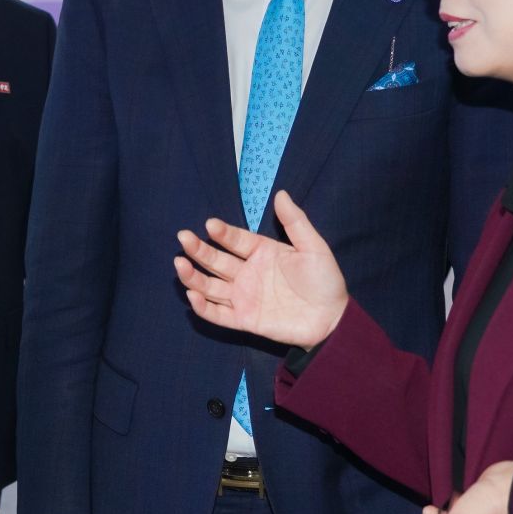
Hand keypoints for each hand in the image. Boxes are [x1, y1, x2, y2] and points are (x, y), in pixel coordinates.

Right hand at [174, 190, 347, 349]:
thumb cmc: (325, 280)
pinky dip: (203, 307)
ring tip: (179, 264)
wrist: (333, 318)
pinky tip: (192, 295)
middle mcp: (248, 273)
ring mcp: (244, 297)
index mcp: (261, 252)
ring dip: (193, 276)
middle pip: (216, 260)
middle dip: (199, 250)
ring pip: (211, 286)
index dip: (222, 233)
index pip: (235, 240)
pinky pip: (219, 314)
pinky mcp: (244, 319)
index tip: (210, 224)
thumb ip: (295, 222)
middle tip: (183, 237)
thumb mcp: (314, 247)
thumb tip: (281, 193)